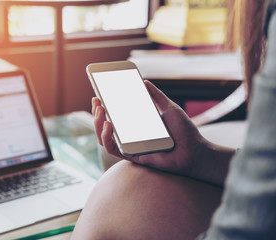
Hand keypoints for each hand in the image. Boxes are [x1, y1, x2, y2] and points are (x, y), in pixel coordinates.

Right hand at [92, 80, 233, 183]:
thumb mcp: (170, 108)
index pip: (115, 115)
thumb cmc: (184, 132)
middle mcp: (131, 136)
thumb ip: (157, 96)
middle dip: (97, 113)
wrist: (195, 151)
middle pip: (105, 126)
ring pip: (104, 138)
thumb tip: (144, 82)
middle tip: (97, 102)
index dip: (104, 107)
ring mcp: (131, 146)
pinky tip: (108, 126)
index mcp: (137, 125)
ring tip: (101, 112)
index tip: (98, 95)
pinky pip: (114, 150)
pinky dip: (107, 138)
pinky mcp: (133, 156)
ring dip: (98, 125)